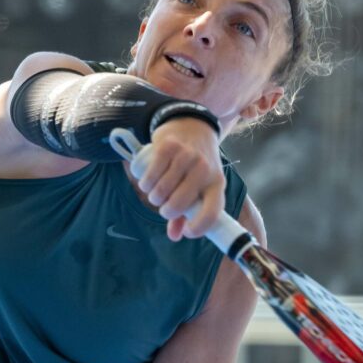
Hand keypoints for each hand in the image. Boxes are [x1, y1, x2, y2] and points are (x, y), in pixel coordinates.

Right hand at [134, 118, 223, 240]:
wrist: (192, 126)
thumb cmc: (196, 165)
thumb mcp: (200, 187)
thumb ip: (187, 213)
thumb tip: (175, 236)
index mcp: (217, 184)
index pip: (211, 213)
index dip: (197, 229)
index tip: (186, 231)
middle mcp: (205, 170)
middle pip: (178, 204)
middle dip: (165, 211)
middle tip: (163, 205)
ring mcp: (187, 157)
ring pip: (161, 191)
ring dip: (152, 197)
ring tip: (154, 191)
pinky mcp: (168, 147)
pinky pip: (150, 176)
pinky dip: (144, 183)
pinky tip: (147, 181)